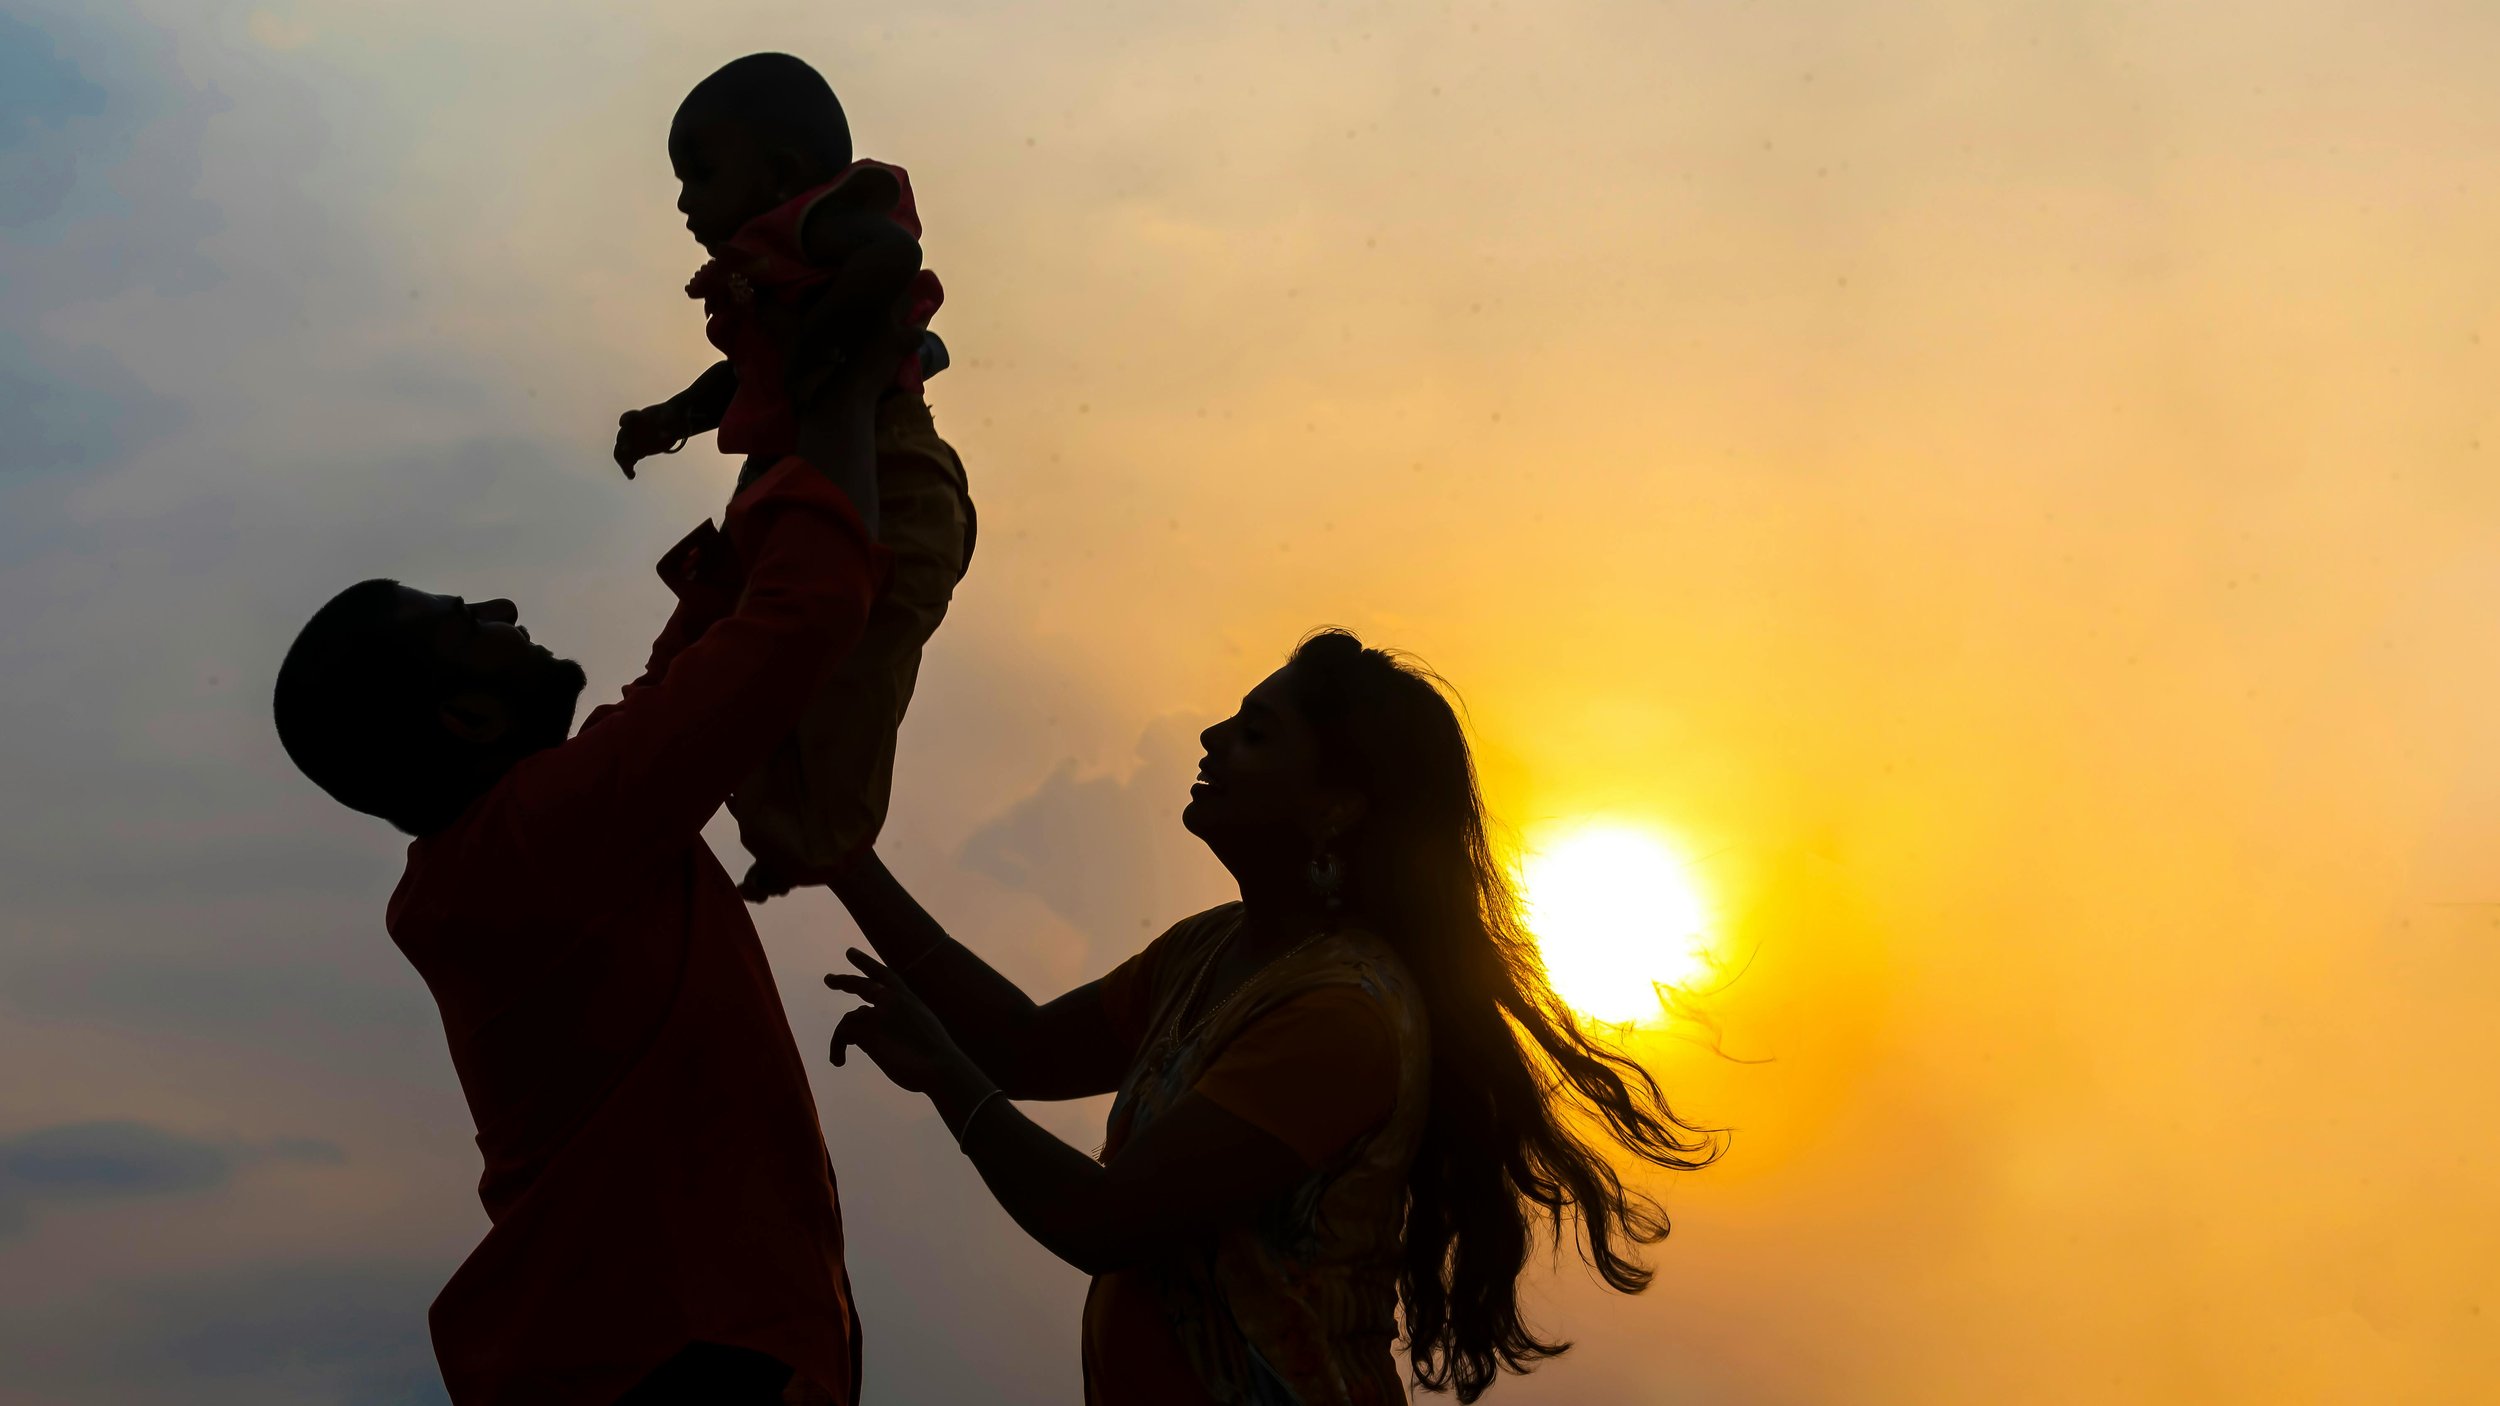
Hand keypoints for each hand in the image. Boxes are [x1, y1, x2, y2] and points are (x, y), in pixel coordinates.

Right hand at [613, 402, 688, 478]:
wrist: (668, 425)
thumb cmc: (668, 417)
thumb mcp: (671, 416)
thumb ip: (668, 422)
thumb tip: (667, 435)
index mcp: (639, 417)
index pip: (630, 417)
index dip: (625, 419)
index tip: (623, 423)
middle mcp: (631, 430)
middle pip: (623, 436)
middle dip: (624, 443)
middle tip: (627, 450)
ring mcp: (631, 442)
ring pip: (621, 451)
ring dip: (623, 460)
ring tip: (629, 470)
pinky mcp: (635, 452)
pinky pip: (628, 461)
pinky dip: (628, 468)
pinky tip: (632, 476)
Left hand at [826, 948, 975, 1094]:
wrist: (942, 1067)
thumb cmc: (938, 1058)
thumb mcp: (923, 1030)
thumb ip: (903, 1024)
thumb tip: (879, 1034)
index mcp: (909, 999)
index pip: (884, 973)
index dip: (866, 962)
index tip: (850, 952)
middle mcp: (892, 1001)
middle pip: (861, 984)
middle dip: (843, 981)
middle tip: (829, 979)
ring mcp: (879, 1014)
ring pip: (848, 1017)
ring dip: (839, 1037)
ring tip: (838, 1059)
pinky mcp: (868, 1031)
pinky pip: (842, 1034)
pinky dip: (837, 1048)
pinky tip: (840, 1061)